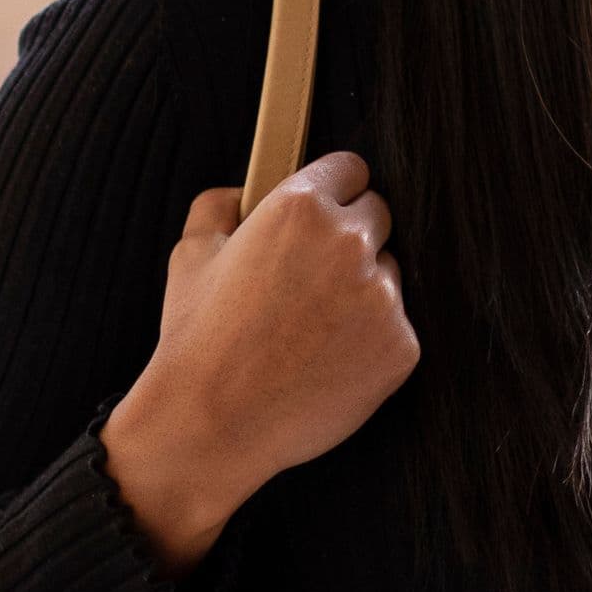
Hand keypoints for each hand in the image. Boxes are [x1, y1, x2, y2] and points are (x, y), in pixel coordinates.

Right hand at [100, 151, 417, 573]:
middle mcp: (349, 243)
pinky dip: (370, 341)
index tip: (326, 210)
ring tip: (312, 330)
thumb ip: (219, 204)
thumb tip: (242, 192)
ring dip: (362, 291)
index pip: (350, 169)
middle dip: (351, 237)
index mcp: (300, 208)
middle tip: (313, 278)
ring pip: (387, 274)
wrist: (213, 422)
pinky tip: (327, 361)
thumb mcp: (190, 253)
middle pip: (377, 216)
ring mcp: (382, 296)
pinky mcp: (401, 346)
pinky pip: (395, 328)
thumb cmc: (197, 338)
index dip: (334, 191)